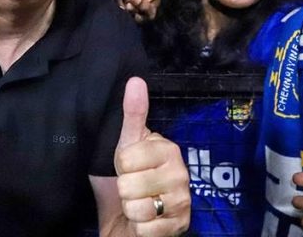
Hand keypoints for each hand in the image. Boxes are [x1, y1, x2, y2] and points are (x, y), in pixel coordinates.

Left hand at [114, 77, 189, 235]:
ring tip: (140, 204)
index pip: (126, 158)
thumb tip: (135, 80)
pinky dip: (139, 227)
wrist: (135, 216)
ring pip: (136, 208)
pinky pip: (145, 228)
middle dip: (124, 190)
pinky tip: (147, 221)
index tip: (129, 167)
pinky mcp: (180, 227)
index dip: (120, 166)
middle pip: (129, 184)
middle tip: (134, 188)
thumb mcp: (127, 143)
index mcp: (169, 150)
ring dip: (131, 210)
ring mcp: (182, 202)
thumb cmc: (132, 176)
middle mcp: (181, 174)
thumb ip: (133, 113)